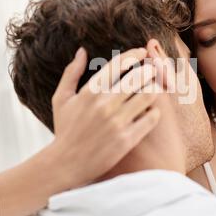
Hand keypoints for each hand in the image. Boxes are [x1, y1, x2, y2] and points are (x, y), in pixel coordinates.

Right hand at [47, 47, 162, 190]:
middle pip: (137, 77)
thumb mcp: (61, 99)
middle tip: (151, 71)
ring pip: (148, 95)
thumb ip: (71, 73)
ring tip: (153, 90)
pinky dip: (155, 111)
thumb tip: (82, 51)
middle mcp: (104, 105)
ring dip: (154, 89)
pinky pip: (151, 118)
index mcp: (90, 92)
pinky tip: (151, 111)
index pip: (118, 64)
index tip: (141, 53)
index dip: (133, 54)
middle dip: (148, 70)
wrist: (65, 164)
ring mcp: (116, 123)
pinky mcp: (126, 140)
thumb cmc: (64, 130)